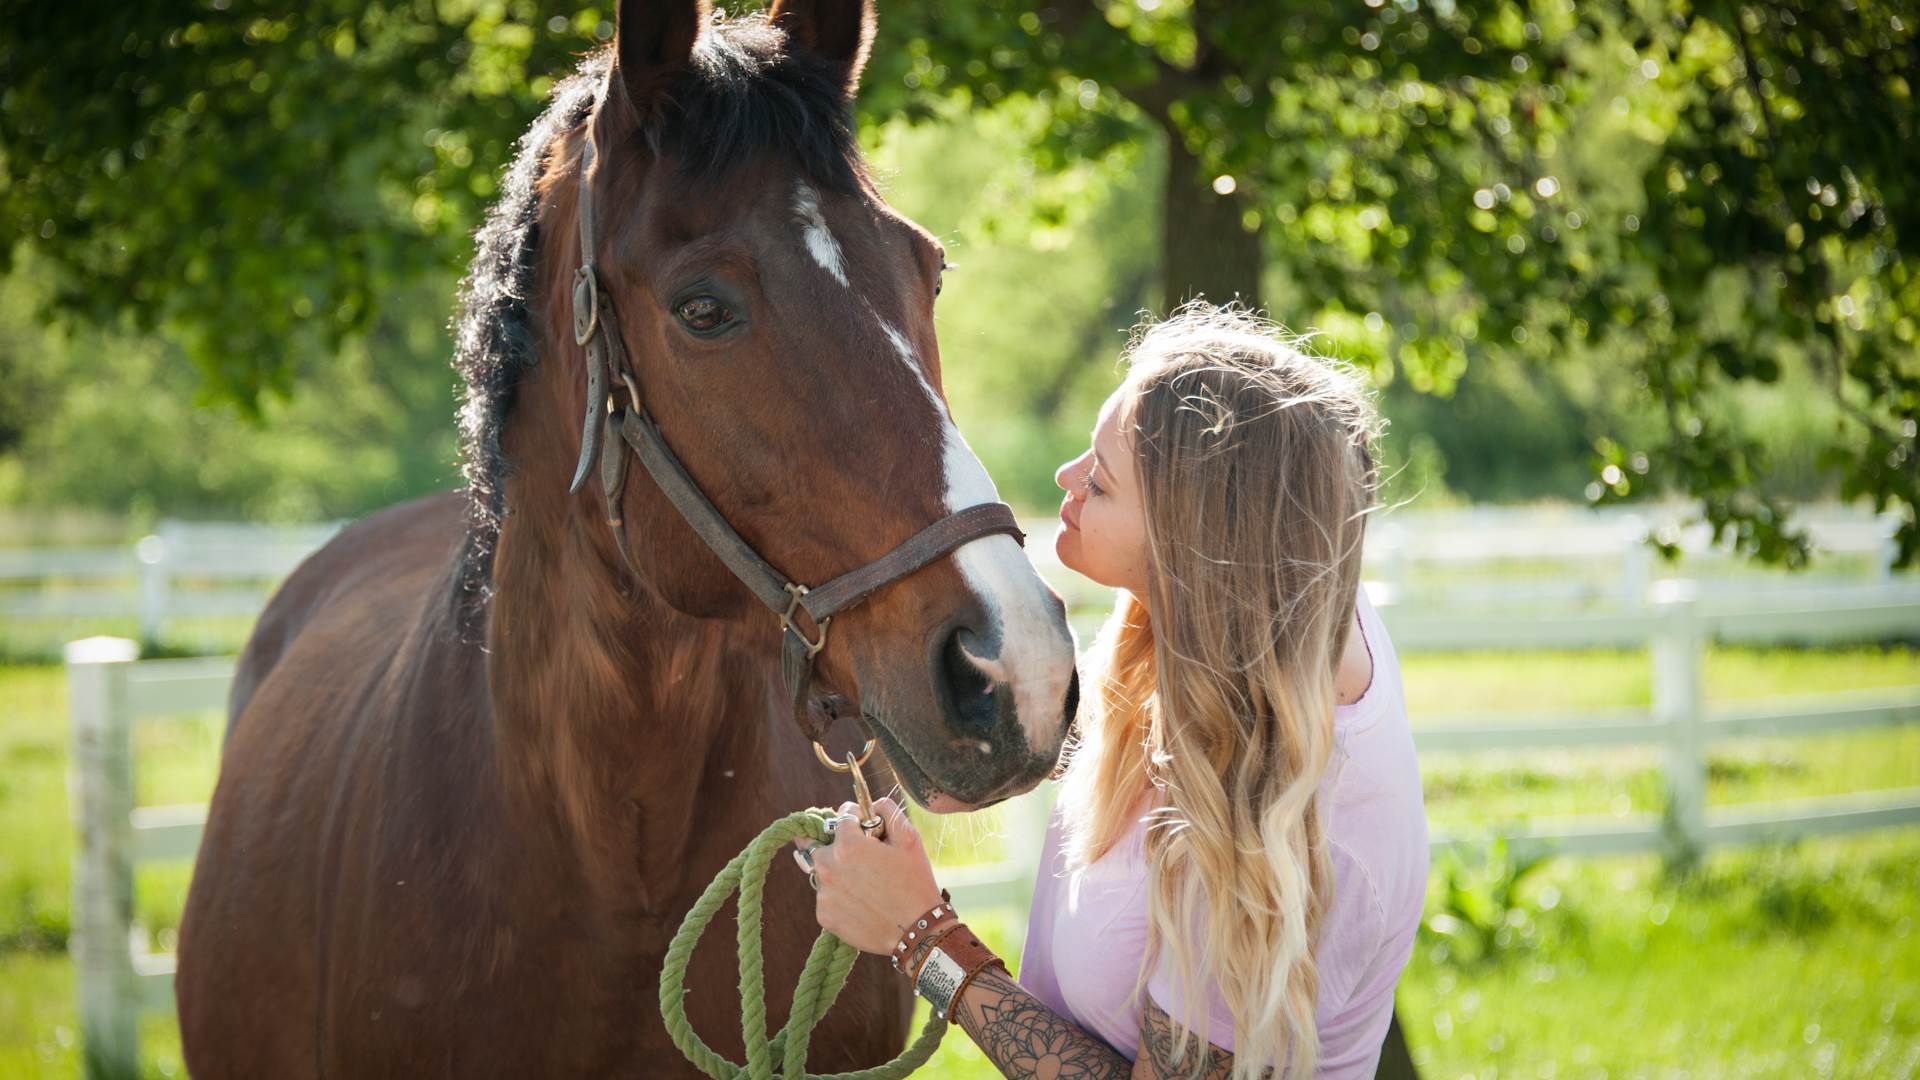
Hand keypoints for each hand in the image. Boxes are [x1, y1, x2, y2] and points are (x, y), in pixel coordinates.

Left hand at [792, 797, 945, 955]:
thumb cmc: (915, 882)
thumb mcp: (909, 838)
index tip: (868, 828)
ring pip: (823, 872)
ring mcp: (823, 893)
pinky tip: (862, 902)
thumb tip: (871, 805)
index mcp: (846, 844)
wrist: (917, 931)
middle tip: (863, 858)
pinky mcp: (824, 916)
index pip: (842, 816)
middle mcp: (827, 867)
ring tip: (865, 884)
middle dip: (840, 846)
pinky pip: (826, 897)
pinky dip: (840, 896)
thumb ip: (887, 811)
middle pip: (823, 844)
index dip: (858, 819)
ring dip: (839, 872)